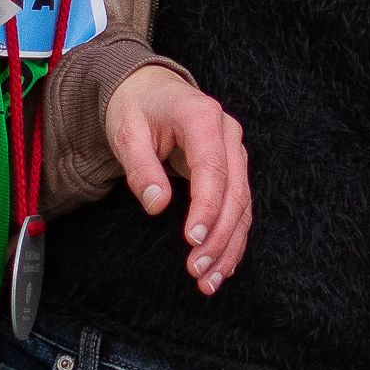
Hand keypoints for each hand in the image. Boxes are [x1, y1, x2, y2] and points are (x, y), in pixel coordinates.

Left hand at [103, 64, 250, 292]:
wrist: (148, 89)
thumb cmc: (135, 108)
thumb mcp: (127, 132)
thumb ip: (141, 168)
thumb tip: (156, 205)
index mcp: (202, 118)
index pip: (213, 169)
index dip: (207, 208)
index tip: (193, 240)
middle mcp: (227, 134)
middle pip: (235, 192)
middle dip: (219, 236)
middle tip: (197, 270)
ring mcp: (234, 152)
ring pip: (242, 205)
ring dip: (229, 245)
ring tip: (209, 280)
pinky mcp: (232, 169)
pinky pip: (238, 207)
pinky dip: (232, 238)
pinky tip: (222, 266)